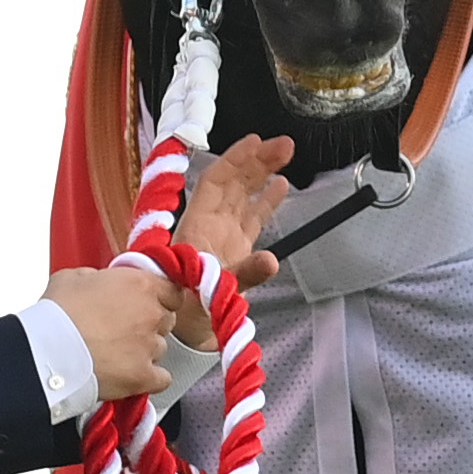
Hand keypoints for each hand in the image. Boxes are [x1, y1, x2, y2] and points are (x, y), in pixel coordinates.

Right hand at [38, 261, 183, 400]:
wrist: (48, 352)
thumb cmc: (56, 314)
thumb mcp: (73, 277)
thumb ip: (98, 277)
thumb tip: (100, 282)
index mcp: (140, 285)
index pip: (172, 291)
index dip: (159, 297)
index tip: (148, 302)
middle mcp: (152, 314)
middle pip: (166, 320)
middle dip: (149, 324)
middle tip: (124, 328)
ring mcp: (150, 347)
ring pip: (160, 348)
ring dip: (145, 350)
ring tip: (119, 354)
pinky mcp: (143, 376)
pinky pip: (162, 378)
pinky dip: (151, 378)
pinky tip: (135, 375)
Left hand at [168, 133, 294, 299]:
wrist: (186, 331)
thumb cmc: (190, 309)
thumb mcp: (215, 291)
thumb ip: (243, 275)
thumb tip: (272, 260)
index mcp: (198, 226)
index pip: (215, 182)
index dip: (234, 159)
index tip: (255, 141)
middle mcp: (211, 224)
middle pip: (234, 183)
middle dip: (257, 160)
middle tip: (284, 144)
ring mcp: (225, 235)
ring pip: (245, 195)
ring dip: (263, 173)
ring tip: (286, 153)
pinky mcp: (236, 248)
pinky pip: (253, 217)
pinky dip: (267, 200)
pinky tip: (282, 185)